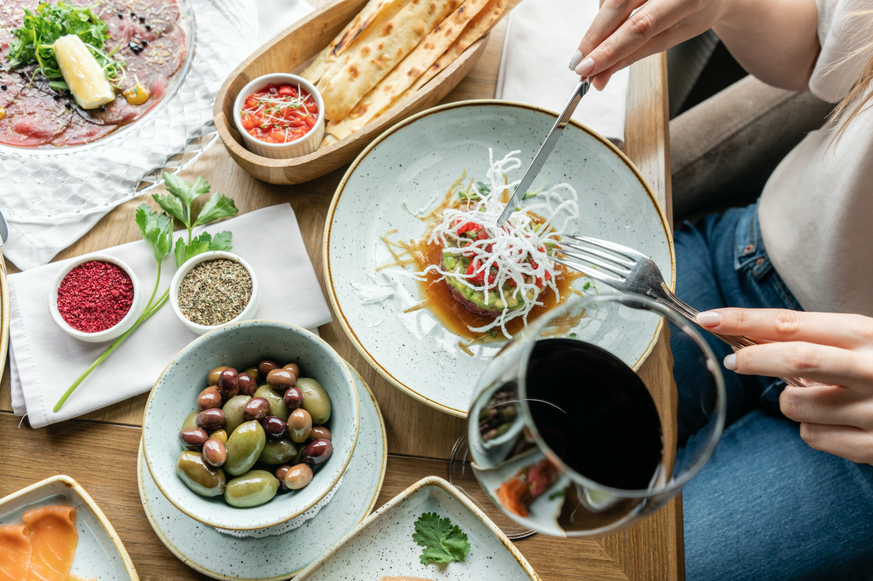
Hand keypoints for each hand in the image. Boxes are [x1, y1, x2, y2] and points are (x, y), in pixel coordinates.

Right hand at [571, 0, 729, 89]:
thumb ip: (634, 55)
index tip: (587, 70)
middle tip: (578, 65)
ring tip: (601, 44)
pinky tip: (611, 21)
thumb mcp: (673, 37)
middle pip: (617, 6)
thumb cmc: (697, 9)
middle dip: (593, 38)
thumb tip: (601, 77)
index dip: (609, 49)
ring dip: (599, 26)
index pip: (640, 27)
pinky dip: (605, 10)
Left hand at [696, 309, 872, 464]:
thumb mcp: (861, 342)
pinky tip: (840, 422)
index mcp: (864, 335)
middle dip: (753, 359)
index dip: (743, 320)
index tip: (708, 318)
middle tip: (732, 360)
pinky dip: (813, 429)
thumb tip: (748, 338)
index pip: (791, 323)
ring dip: (791, 402)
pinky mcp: (872, 447)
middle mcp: (871, 369)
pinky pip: (813, 436)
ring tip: (822, 398)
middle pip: (794, 359)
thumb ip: (814, 339)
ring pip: (795, 405)